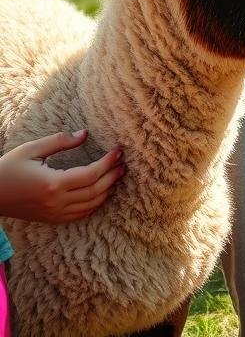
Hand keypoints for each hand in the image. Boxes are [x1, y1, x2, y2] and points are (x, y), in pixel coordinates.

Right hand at [0, 130, 124, 222]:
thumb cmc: (8, 169)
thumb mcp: (32, 149)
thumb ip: (60, 141)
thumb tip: (85, 134)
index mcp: (53, 184)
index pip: (91, 175)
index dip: (108, 163)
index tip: (118, 151)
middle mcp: (56, 202)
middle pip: (95, 191)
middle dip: (113, 176)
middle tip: (123, 163)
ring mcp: (54, 213)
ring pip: (90, 206)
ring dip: (107, 191)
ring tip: (117, 176)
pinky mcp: (50, 219)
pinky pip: (79, 215)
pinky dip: (94, 205)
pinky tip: (101, 194)